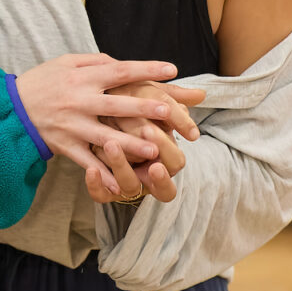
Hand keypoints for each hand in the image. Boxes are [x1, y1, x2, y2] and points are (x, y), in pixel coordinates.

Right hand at [13, 54, 183, 187]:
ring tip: (154, 150)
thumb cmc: (42, 82)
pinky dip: (103, 175)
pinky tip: (121, 185)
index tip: (171, 69)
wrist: (10, 109)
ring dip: (130, 145)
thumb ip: (94, 62)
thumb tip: (121, 63)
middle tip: (169, 112)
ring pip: (106, 137)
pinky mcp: (65, 145)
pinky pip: (86, 162)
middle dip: (143, 108)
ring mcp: (72, 126)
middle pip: (117, 105)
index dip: (146, 69)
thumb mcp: (65, 62)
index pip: (120, 71)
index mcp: (81, 78)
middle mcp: (79, 101)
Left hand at [87, 81, 204, 202]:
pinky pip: (102, 196)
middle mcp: (150, 177)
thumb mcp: (149, 102)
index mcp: (165, 158)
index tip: (159, 133)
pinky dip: (97, 186)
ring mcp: (127, 185)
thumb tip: (200, 94)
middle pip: (160, 183)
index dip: (169, 152)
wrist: (94, 119)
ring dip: (121, 166)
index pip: (176, 163)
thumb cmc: (129, 110)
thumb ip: (171, 101)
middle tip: (141, 135)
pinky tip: (91, 170)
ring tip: (110, 143)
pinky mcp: (105, 191)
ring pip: (129, 187)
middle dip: (151, 162)